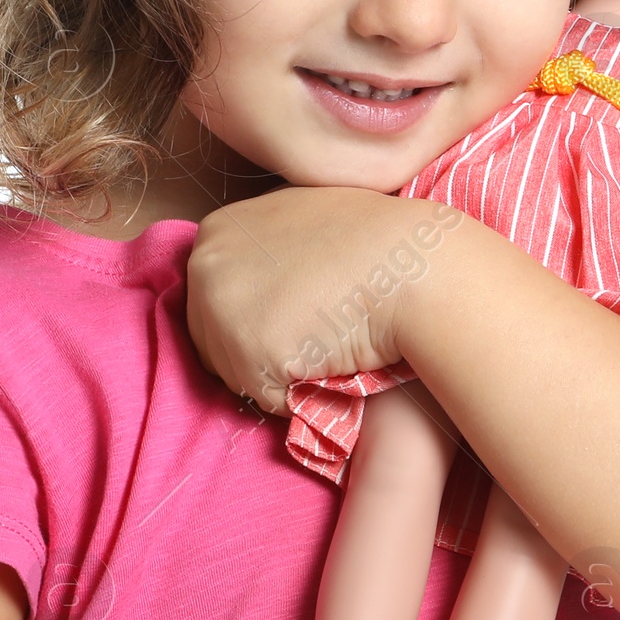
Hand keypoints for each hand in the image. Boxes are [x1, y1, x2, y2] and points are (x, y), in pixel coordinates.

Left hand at [187, 187, 442, 412]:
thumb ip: (264, 249)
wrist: (412, 266)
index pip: (213, 302)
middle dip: (260, 350)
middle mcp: (206, 266)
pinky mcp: (248, 353)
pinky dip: (299, 395)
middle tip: (314, 330)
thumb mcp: (299, 220)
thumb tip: (260, 284)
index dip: (258, 319)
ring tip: (324, 340)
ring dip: (279, 374)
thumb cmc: (373, 243)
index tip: (298, 312)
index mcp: (217, 231)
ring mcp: (222, 310)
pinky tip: (329, 359)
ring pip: (236, 374)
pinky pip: (267, 399)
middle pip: (213, 342)